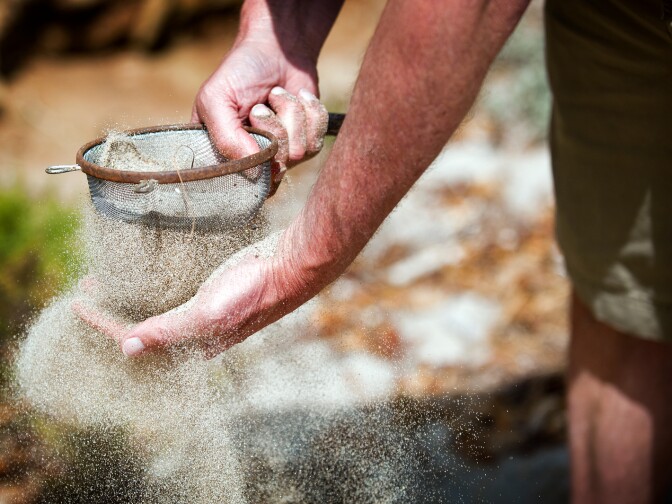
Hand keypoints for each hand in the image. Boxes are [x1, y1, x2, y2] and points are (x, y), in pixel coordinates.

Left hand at [73, 227, 337, 358]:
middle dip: (115, 310)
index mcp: (193, 342)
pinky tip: (151, 268)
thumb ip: (171, 329)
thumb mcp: (209, 312)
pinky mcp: (217, 288)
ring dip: (134, 294)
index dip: (103, 323)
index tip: (77, 301)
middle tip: (93, 286)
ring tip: (115, 276)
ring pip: (160, 306)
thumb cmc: (255, 290)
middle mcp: (198, 329)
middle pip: (146, 324)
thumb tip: (129, 348)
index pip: (137, 338)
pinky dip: (155, 282)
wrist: (294, 265)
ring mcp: (208, 308)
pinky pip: (176, 290)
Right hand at [191, 41, 328, 189]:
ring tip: (277, 95)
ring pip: (299, 152)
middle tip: (260, 106)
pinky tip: (298, 97)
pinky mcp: (308, 141)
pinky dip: (310, 111)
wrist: (274, 50)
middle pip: (276, 168)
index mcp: (225, 156)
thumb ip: (226, 137)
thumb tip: (254, 171)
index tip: (252, 120)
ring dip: (291, 114)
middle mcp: (256, 161)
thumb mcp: (216, 99)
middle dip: (273, 129)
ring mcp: (284, 154)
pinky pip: (318, 139)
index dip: (253, 159)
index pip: (242, 184)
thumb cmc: (239, 73)